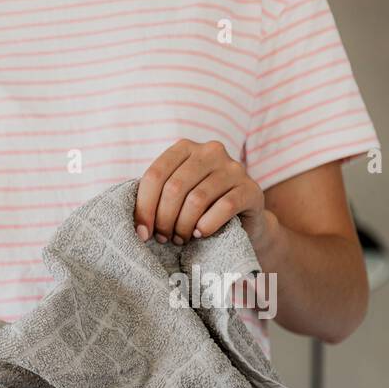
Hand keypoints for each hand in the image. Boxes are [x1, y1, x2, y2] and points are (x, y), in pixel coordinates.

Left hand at [135, 139, 270, 247]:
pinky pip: (223, 207)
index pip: (155, 175)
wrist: (242, 221)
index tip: (142, 232)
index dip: (144, 207)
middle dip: (163, 220)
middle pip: (174, 188)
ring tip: (180, 239)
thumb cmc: (199, 210)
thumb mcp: (174, 198)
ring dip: (182, 226)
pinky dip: (206, 226)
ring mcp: (234, 168)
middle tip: (163, 238)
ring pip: (196, 200)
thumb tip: (137, 227)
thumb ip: (155, 199)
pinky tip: (200, 234)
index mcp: (185, 148)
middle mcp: (211, 151)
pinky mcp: (251, 189)